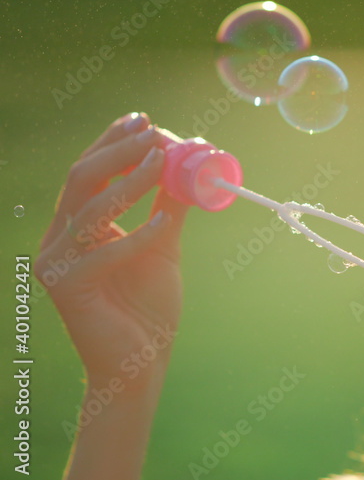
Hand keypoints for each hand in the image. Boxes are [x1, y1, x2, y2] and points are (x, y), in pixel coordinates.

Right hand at [35, 112, 190, 389]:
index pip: (88, 172)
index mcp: (76, 225)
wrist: (141, 361)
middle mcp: (58, 239)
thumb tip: (192, 157)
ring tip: (162, 161)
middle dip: (116, 151)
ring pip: (90, 209)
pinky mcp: (67, 287)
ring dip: (129, 182)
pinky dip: (137, 235)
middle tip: (151, 131)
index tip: (143, 118)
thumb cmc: (149, 304)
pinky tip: (167, 221)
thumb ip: (170, 204)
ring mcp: (56, 262)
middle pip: (80, 180)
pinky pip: (104, 253)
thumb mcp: (164, 243)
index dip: (112, 142)